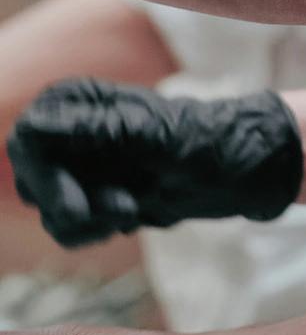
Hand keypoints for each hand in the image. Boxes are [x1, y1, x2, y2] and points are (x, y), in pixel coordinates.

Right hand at [6, 77, 301, 247]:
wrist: (248, 173)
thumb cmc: (210, 144)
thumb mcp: (156, 137)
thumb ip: (98, 132)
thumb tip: (35, 131)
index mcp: (77, 104)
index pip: (28, 143)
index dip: (44, 179)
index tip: (79, 208)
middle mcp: (72, 132)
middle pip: (31, 181)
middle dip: (69, 205)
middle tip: (123, 209)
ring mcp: (84, 167)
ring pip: (51, 210)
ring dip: (89, 222)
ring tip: (134, 210)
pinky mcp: (99, 196)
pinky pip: (74, 227)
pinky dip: (98, 230)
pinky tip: (136, 217)